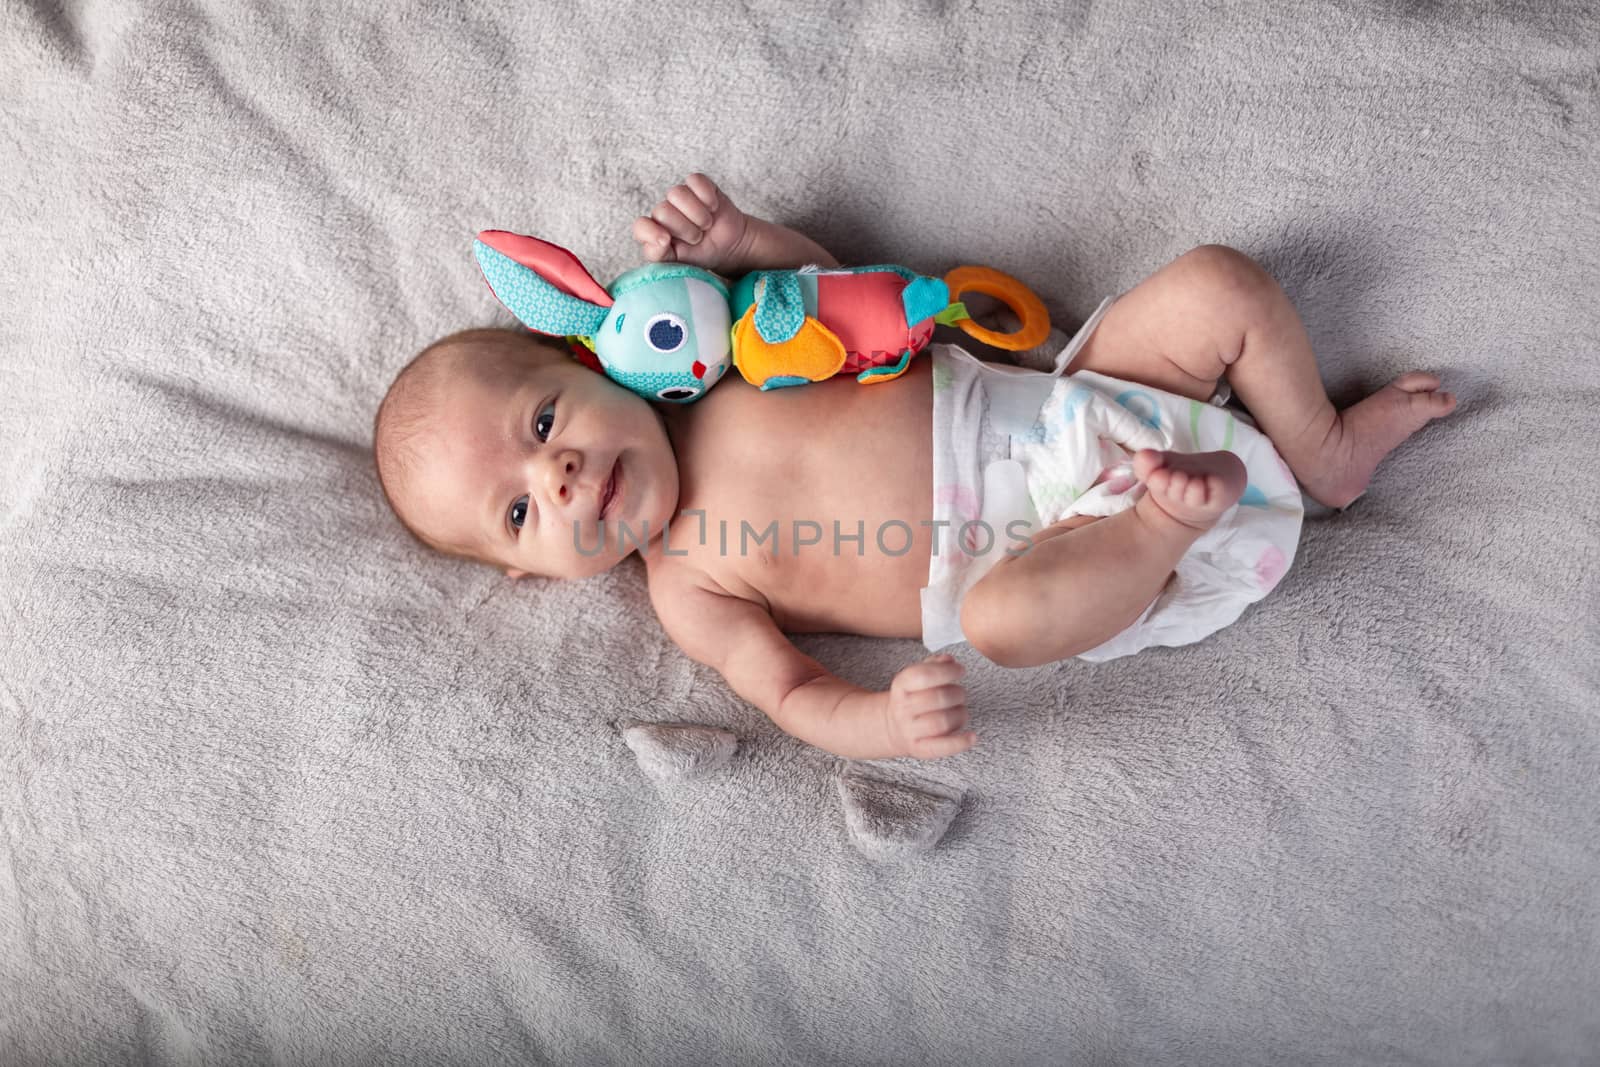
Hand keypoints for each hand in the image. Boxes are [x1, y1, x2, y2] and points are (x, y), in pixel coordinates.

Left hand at [632, 173, 751, 272]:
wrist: (729, 248)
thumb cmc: (700, 255)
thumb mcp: (679, 265)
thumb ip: (660, 255)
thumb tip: (660, 240)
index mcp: (654, 232)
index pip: (640, 226)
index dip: (651, 233)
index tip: (667, 241)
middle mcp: (664, 212)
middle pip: (662, 211)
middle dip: (685, 229)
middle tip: (697, 238)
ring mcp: (680, 196)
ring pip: (677, 193)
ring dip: (697, 214)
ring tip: (705, 225)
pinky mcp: (697, 184)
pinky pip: (695, 181)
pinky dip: (707, 197)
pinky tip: (713, 208)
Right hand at [883, 654, 975, 758]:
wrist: (893, 727)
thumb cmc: (912, 698)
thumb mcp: (915, 678)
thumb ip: (933, 665)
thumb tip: (949, 660)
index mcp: (901, 686)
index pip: (923, 675)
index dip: (946, 671)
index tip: (960, 670)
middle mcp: (903, 708)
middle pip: (938, 698)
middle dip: (957, 693)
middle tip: (960, 693)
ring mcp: (910, 730)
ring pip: (942, 722)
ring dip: (960, 714)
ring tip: (960, 710)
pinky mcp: (920, 749)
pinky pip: (942, 748)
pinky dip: (961, 742)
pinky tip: (972, 736)